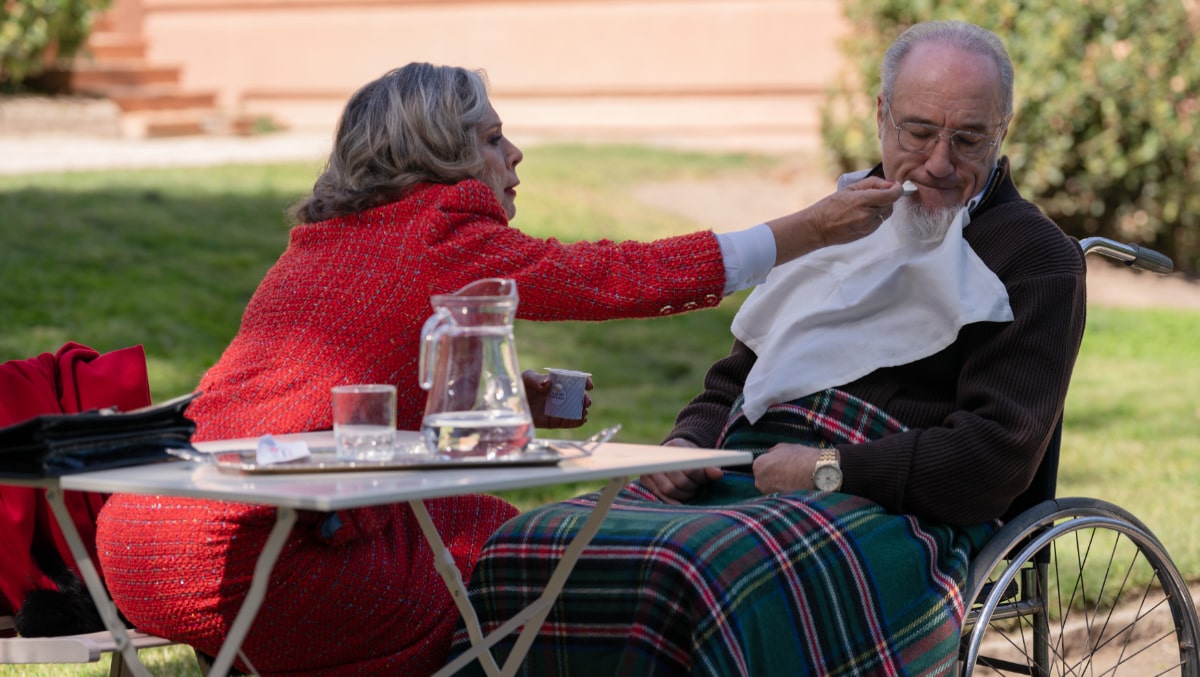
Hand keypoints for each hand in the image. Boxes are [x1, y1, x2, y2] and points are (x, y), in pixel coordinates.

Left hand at [524, 369, 592, 428]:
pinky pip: (567, 422)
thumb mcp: (526, 379)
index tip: (589, 385)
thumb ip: (537, 379)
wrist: (508, 405)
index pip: (574, 380)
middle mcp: (559, 395)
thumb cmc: (518, 387)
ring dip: (582, 410)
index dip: (583, 381)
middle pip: (577, 396)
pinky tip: (581, 420)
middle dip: (584, 399)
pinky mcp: (553, 421)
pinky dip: (576, 422)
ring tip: (584, 412)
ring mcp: (557, 409)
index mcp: (556, 382)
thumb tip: (548, 383)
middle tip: (586, 402)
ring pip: (574, 410)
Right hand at [639, 438, 723, 503]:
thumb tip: (718, 474)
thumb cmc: (690, 458)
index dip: (700, 477)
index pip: (690, 468)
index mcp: (675, 446)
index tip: (706, 479)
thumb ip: (709, 467)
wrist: (673, 454)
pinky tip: (682, 502)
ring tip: (690, 490)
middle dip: (692, 487)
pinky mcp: (645, 480)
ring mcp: (650, 469)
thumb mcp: (701, 459)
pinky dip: (673, 502)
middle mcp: (659, 457)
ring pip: (670, 490)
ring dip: (684, 495)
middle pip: (680, 481)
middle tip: (698, 487)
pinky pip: (661, 496)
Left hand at [752, 443, 822, 493]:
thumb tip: (769, 454)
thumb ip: (772, 452)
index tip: (780, 465)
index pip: (760, 466)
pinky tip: (794, 487)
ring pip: (771, 488)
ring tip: (792, 479)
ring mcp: (769, 493)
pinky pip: (778, 495)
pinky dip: (784, 492)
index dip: (771, 464)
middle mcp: (759, 481)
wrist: (817, 473)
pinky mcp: (778, 501)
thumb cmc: (801, 458)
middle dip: (773, 475)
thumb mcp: (784, 447)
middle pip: (764, 478)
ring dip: (778, 485)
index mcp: (758, 465)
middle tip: (786, 472)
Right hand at [766, 177, 904, 263]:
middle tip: (875, 193)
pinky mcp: (867, 234)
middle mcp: (868, 215)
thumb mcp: (849, 189)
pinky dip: (874, 216)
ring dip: (881, 207)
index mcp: (863, 201)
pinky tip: (860, 214)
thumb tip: (890, 184)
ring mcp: (868, 227)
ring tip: (864, 205)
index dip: (897, 189)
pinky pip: (878, 222)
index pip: (892, 195)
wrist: (817, 228)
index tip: (895, 186)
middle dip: (887, 197)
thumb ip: (872, 184)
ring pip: (886, 214)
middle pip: (891, 204)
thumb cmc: (830, 206)